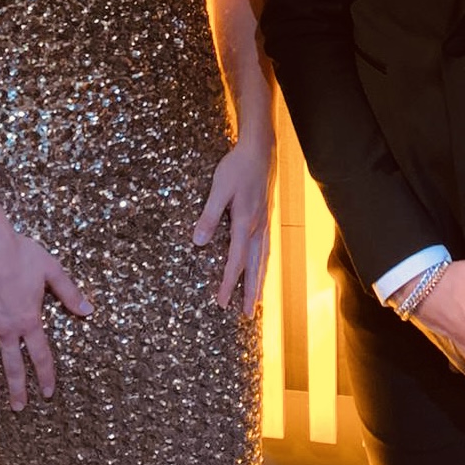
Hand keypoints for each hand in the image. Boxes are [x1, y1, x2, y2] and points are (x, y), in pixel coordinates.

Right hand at [0, 228, 92, 409]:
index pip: (40, 355)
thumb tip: (88, 310)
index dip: (45, 376)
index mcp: (28, 320)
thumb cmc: (20, 255)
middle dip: (17, 388)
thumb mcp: (51, 271)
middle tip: (19, 408)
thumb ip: (69, 293)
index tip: (47, 393)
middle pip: (12, 365)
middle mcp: (5, 329)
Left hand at [193, 138, 274, 313]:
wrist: (260, 150)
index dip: (228, 283)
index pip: (235, 261)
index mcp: (244, 222)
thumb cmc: (237, 167)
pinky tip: (261, 267)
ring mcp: (264, 222)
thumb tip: (198, 242)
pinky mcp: (266, 217)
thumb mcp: (218, 188)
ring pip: (263, 259)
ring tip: (257, 300)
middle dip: (250, 292)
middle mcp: (257, 227)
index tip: (221, 302)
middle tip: (247, 315)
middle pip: (254, 266)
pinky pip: (266, 248)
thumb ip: (209, 215)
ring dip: (259, 281)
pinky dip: (263, 264)